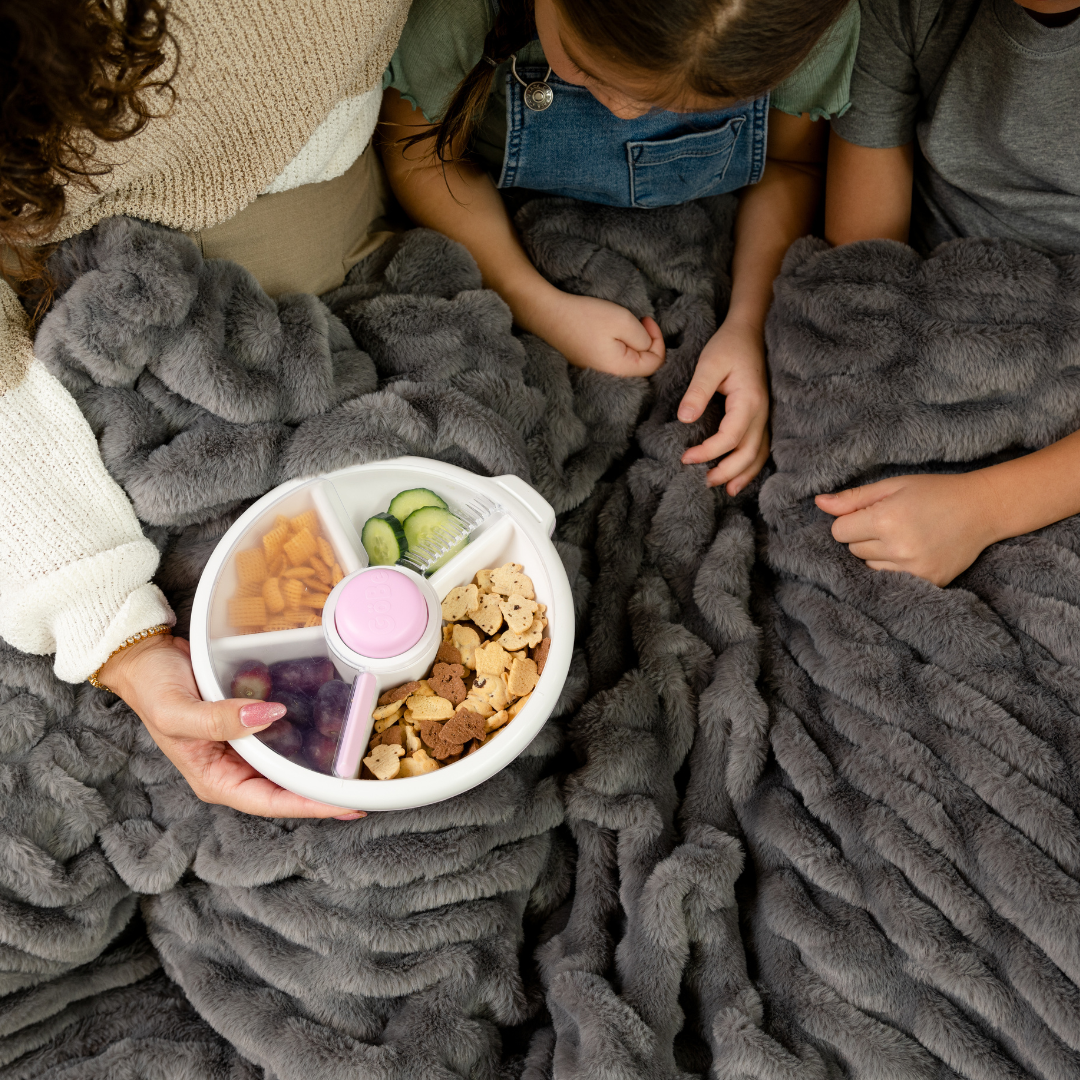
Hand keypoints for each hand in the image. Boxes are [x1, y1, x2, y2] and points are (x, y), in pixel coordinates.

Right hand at [100, 634, 362, 818]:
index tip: (347, 805)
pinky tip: (338, 720)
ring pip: (292, 761)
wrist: (146, 656)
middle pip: (289, 788)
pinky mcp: (253, 722)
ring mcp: (245, 745)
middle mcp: (234, 768)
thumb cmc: (153, 688)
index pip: (271, 802)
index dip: (310, 805)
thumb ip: (219, 719)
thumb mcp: (177, 710)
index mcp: (215, 779)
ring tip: (365, 758)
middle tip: (369, 784)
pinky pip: (287, 730)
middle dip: (327, 790)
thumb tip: (270, 716)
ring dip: (325, 760)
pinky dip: (311, 727)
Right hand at [537, 292, 664, 377]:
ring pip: (628, 361)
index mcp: (619, 368)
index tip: (647, 319)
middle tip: (640, 320)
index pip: (654, 364)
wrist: (548, 315)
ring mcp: (597, 370)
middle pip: (642, 365)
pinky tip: (611, 330)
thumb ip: (643, 337)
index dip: (658, 340)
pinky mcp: (588, 362)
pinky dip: (620, 344)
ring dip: (633, 342)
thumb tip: (647, 345)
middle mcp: (609, 375)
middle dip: (647, 342)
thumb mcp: (623, 321)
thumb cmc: (586, 316)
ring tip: (624, 324)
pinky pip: (613, 358)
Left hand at [678, 315, 769, 493]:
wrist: (750, 332)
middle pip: (749, 454)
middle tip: (703, 481)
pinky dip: (751, 465)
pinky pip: (761, 447)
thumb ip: (697, 391)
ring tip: (724, 489)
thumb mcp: (709, 363)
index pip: (730, 438)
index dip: (708, 452)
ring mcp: (765, 416)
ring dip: (742, 474)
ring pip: (759, 454)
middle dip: (727, 471)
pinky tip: (738, 476)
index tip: (685, 458)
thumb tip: (685, 419)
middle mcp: (762, 413)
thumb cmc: (729, 346)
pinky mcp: (762, 417)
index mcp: (749, 402)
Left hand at [815, 472, 998, 586]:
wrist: (982, 509)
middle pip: (853, 550)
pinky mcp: (927, 582)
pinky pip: (891, 579)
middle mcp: (898, 547)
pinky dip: (895, 568)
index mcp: (886, 519)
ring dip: (878, 554)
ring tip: (904, 536)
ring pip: (869, 567)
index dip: (850, 521)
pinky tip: (913, 551)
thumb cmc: (934, 492)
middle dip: (864, 536)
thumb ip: (853, 498)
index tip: (870, 513)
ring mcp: (913, 568)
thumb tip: (818, 503)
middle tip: (893, 522)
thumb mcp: (892, 486)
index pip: (839, 531)